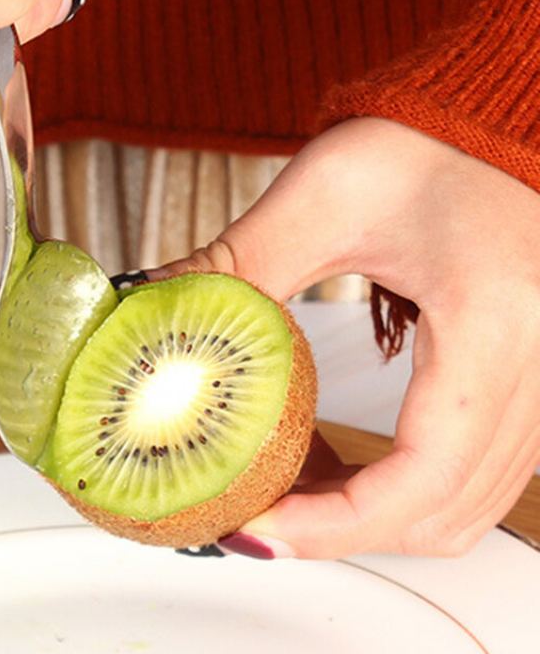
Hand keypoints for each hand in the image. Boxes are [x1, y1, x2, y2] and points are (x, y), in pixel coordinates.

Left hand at [153, 117, 539, 557]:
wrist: (491, 122)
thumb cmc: (431, 142)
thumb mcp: (324, 196)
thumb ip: (237, 267)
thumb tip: (151, 314)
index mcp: (489, 326)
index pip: (420, 477)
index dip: (333, 526)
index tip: (253, 527)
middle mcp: (533, 370)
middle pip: (440, 514)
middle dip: (336, 532)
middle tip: (247, 513)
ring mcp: (536, 386)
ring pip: (460, 509)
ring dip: (366, 519)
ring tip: (280, 489)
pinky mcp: (520, 386)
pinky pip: (469, 476)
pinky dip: (397, 492)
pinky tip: (330, 462)